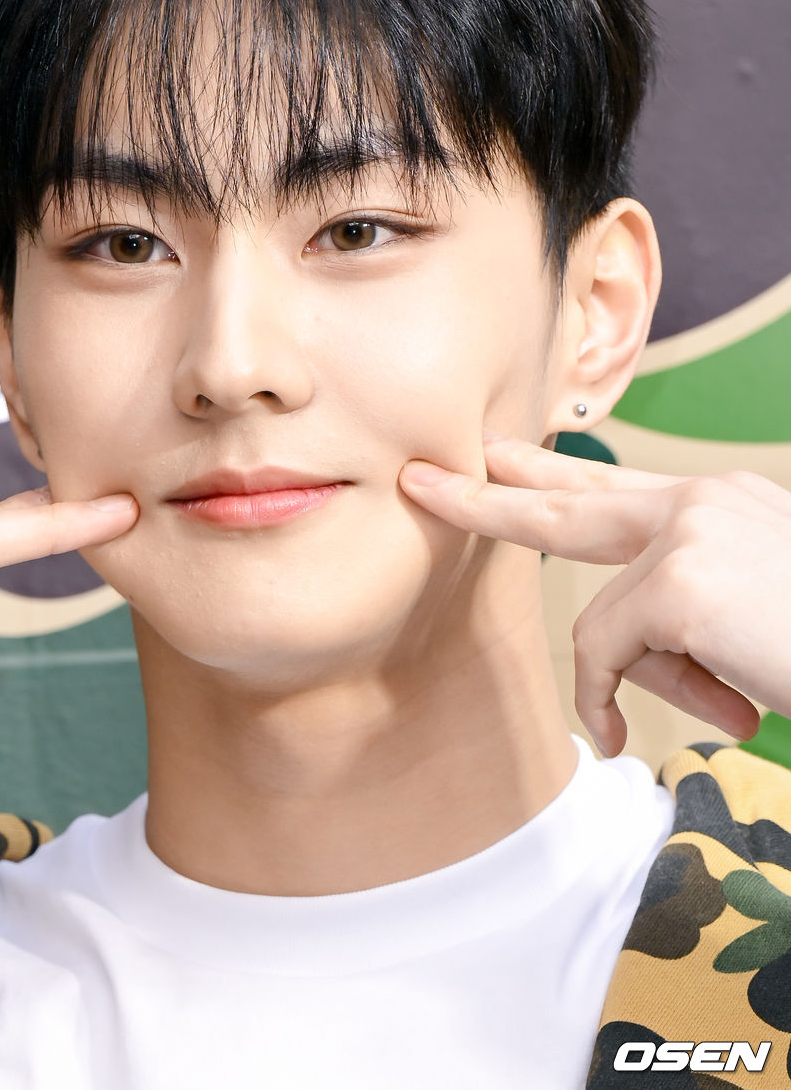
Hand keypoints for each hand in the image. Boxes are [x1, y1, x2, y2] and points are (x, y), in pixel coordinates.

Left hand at [398, 434, 790, 755]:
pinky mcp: (679, 578)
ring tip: (741, 700)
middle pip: (567, 504)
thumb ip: (676, 626)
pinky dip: (629, 697)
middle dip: (488, 498)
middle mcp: (702, 501)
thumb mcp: (747, 628)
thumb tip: (613, 677)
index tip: (499, 455)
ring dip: (651, 678)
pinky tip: (721, 713)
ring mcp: (690, 531)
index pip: (615, 484)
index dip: (550, 474)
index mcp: (720, 506)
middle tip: (422, 482)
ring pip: (606, 620)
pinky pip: (611, 654)